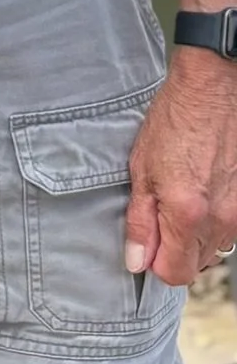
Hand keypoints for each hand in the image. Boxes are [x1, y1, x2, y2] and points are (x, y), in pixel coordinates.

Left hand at [125, 47, 236, 284]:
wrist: (212, 90)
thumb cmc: (174, 121)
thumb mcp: (141, 168)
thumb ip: (140, 221)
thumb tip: (136, 260)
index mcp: (187, 214)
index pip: (174, 273)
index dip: (154, 262)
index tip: (145, 243)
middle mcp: (219, 220)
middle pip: (196, 266)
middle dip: (174, 251)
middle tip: (159, 216)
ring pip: (214, 249)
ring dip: (195, 237)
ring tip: (180, 200)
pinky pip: (229, 229)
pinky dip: (213, 222)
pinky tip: (201, 193)